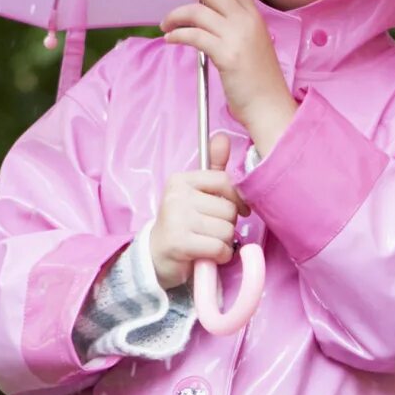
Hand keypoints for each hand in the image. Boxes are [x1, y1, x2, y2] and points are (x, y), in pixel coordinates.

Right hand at [144, 135, 248, 289]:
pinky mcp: (179, 243)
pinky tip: (209, 257)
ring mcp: (176, 218)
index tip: (238, 210)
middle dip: (228, 224)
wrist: (156, 257)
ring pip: (226, 230)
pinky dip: (221, 256)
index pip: (225, 182)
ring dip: (224, 242)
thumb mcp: (197, 194)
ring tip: (208, 243)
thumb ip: (213, 168)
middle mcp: (176, 196)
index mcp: (181, 180)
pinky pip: (219, 247)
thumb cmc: (183, 224)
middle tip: (212, 231)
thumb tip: (223, 137)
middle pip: (228, 209)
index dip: (237, 199)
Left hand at [163, 0, 295, 152]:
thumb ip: (233, 26)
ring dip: (175, 15)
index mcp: (254, 16)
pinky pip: (194, 36)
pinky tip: (171, 39)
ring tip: (166, 25)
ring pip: (198, 12)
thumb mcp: (252, 43)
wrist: (269, 105)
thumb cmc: (258, 80)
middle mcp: (247, 22)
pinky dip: (177, 34)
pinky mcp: (226, 56)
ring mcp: (238, 38)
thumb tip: (204, 13)